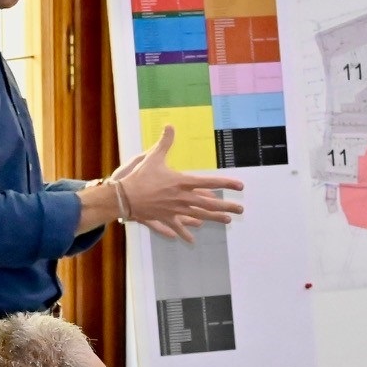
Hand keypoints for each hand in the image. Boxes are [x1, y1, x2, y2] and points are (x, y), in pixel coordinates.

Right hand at [122, 127, 244, 241]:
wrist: (125, 197)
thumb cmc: (140, 176)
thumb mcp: (153, 157)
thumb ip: (165, 142)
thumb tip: (170, 125)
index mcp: (182, 182)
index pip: (210, 182)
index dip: (226, 183)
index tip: (240, 186)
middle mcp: (182, 198)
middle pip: (209, 203)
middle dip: (226, 206)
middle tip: (241, 209)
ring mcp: (175, 210)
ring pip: (200, 216)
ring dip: (215, 218)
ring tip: (228, 220)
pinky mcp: (166, 218)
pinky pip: (178, 227)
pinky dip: (185, 234)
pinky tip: (192, 241)